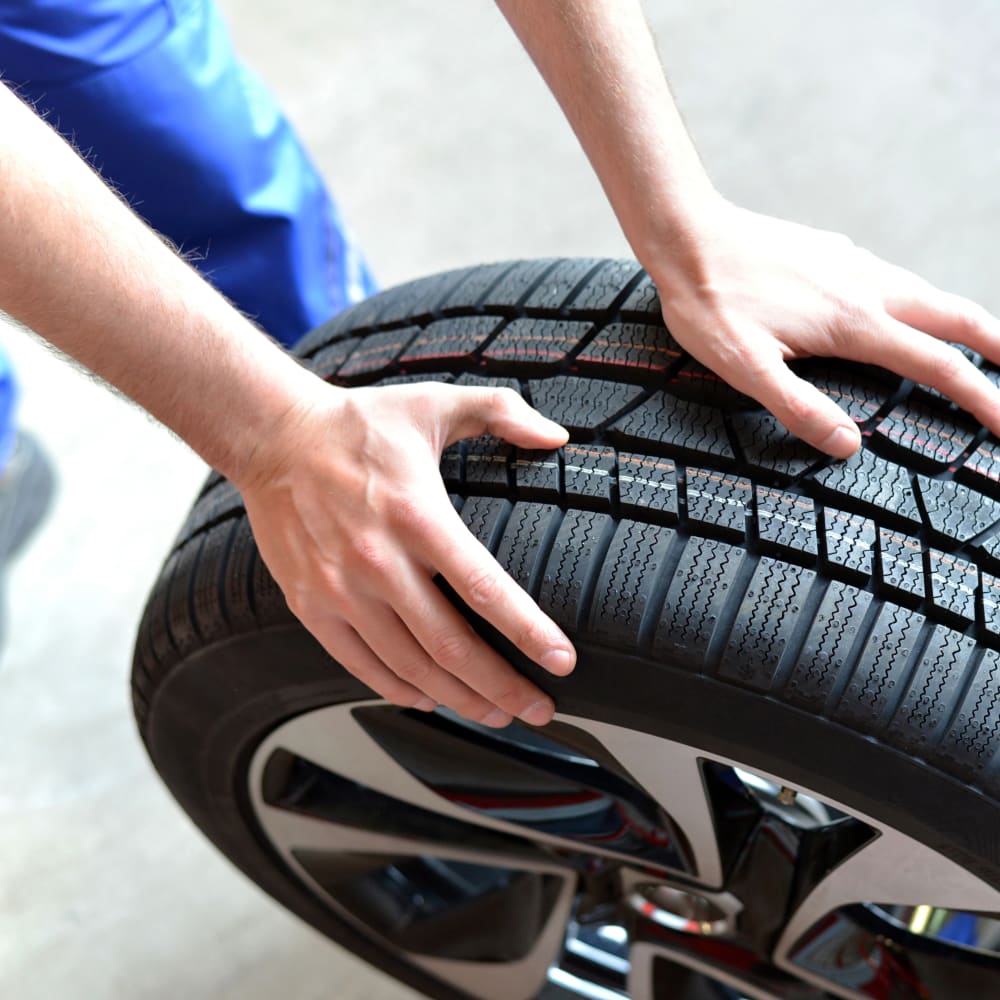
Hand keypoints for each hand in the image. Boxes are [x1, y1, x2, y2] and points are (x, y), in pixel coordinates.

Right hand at [237, 380, 575, 727]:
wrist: (272, 437)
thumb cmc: (357, 424)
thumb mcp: (434, 403)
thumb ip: (500, 412)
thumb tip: (557, 435)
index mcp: (416, 514)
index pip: (484, 588)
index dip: (528, 632)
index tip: (561, 661)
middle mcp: (378, 560)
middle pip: (451, 645)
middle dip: (502, 687)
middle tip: (538, 709)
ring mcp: (340, 589)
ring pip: (409, 666)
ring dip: (459, 698)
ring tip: (496, 713)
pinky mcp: (310, 605)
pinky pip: (361, 665)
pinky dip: (400, 690)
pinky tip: (432, 699)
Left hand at [651, 199, 999, 455]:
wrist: (686, 235)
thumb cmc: (709, 303)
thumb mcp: (743, 367)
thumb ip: (797, 407)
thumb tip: (848, 445)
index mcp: (854, 322)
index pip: (939, 366)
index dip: (984, 399)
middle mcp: (867, 287)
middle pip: (959, 317)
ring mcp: (854, 264)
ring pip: (931, 294)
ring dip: (965, 324)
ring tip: (981, 351)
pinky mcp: (835, 254)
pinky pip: (898, 281)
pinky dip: (925, 305)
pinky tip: (908, 317)